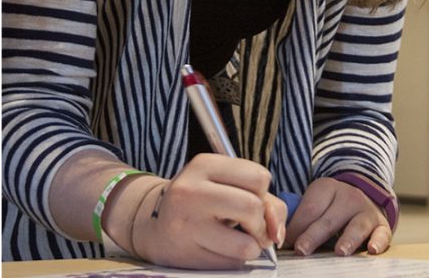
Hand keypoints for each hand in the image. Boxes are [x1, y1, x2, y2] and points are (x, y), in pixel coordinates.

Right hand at [132, 154, 286, 269]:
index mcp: (204, 164)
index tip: (251, 199)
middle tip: (251, 226)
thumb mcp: (227, 185)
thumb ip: (265, 200)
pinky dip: (234, 259)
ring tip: (236, 239)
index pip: (259, 177)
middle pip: (252, 207)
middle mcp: (190, 191)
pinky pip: (231, 263)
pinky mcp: (185, 255)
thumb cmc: (201, 202)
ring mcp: (185, 225)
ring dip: (251, 246)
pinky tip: (218, 249)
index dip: (263, 193)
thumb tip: (276, 232)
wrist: (152, 224)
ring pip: (245, 244)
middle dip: (261, 222)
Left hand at [285, 176, 391, 256]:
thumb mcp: (315, 203)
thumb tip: (281, 240)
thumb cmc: (330, 207)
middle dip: (314, 235)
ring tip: (340, 251)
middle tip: (302, 249)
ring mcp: (366, 211)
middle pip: (329, 219)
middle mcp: (349, 196)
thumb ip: (300, 218)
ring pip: (356, 225)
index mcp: (327, 188)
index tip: (285, 243)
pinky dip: (378, 241)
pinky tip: (372, 249)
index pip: (310, 209)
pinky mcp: (381, 225)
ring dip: (348, 239)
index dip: (296, 227)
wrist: (363, 196)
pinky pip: (382, 233)